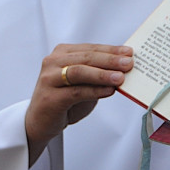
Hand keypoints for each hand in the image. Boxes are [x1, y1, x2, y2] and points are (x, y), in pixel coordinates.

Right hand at [25, 44, 132, 164]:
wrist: (40, 121)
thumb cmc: (63, 100)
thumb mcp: (82, 83)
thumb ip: (97, 75)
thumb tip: (122, 70)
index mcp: (61, 54)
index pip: (90, 48)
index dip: (111, 50)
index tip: (129, 53)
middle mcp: (53, 62)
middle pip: (85, 57)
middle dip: (110, 60)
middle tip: (128, 63)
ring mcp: (49, 79)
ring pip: (79, 71)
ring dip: (102, 74)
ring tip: (120, 77)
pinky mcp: (50, 97)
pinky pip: (76, 91)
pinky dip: (94, 91)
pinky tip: (108, 91)